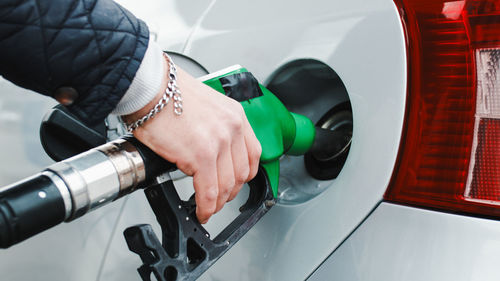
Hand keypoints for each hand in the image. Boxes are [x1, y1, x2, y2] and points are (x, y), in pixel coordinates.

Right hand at [123, 62, 261, 223]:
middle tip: (219, 199)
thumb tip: (210, 153)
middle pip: (242, 173)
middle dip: (231, 192)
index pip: (252, 154)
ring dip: (218, 203)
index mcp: (235, 115)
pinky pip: (208, 191)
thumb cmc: (167, 93)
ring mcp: (218, 142)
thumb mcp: (205, 106)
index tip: (234, 183)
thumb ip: (215, 128)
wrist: (150, 87)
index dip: (243, 175)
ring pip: (227, 186)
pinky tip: (200, 211)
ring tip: (208, 208)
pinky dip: (206, 207)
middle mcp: (232, 128)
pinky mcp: (201, 156)